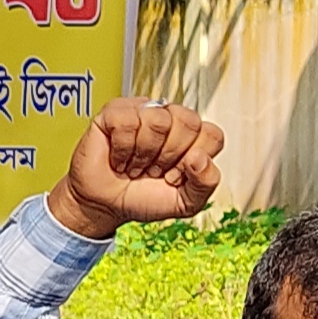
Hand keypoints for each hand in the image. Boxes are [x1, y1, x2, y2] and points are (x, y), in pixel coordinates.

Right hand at [51, 100, 222, 240]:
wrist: (105, 206)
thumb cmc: (143, 198)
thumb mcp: (185, 203)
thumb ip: (206, 183)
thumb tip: (199, 157)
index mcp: (192, 136)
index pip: (212, 135)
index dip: (194, 162)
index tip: (175, 176)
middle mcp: (170, 118)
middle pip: (189, 121)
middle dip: (170, 156)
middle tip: (154, 170)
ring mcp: (142, 111)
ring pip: (158, 121)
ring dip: (144, 155)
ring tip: (135, 165)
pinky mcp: (114, 112)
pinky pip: (128, 122)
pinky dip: (122, 149)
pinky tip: (119, 158)